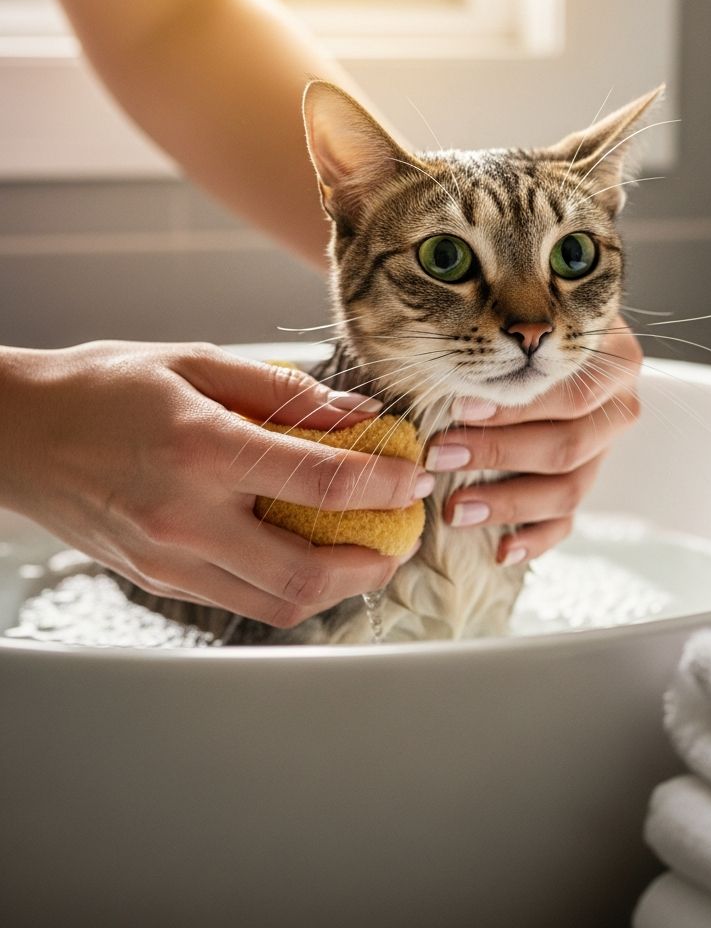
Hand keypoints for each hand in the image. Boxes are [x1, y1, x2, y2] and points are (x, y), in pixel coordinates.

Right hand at [0, 341, 430, 626]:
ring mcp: (170, 561)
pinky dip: (292, 587)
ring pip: (280, 603)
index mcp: (202, 448)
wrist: (14, 434)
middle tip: (403, 534)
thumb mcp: (197, 361)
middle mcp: (187, 517)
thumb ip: (286, 390)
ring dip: (340, 585)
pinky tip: (310, 555)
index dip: (385, 484)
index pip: (322, 481)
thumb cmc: (105, 386)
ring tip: (368, 550)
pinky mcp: (158, 581)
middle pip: (309, 572)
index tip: (415, 478)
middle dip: (376, 560)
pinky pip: (244, 601)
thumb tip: (360, 413)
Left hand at [425, 318, 641, 563]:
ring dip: (508, 503)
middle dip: (498, 453)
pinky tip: (501, 550)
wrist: (545, 339)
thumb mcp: (520, 310)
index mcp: (611, 359)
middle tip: (440, 456)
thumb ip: (501, 328)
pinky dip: (535, 539)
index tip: (459, 409)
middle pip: (567, 445)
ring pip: (568, 489)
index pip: (568, 393)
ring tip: (455, 509)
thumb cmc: (520, 322)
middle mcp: (619, 406)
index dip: (514, 407)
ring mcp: (605, 450)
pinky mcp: (586, 482)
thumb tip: (448, 363)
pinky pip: (567, 522)